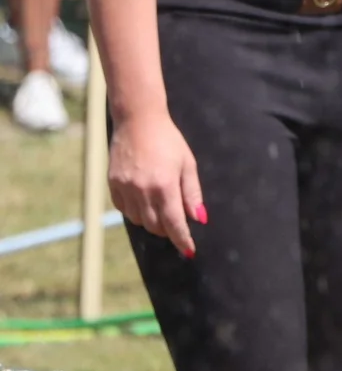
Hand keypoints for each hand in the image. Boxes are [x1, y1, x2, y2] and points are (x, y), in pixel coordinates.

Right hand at [108, 111, 204, 256]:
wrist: (138, 120)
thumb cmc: (168, 140)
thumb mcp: (188, 164)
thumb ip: (192, 193)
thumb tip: (198, 219)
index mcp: (165, 185)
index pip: (174, 223)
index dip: (182, 239)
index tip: (189, 250)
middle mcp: (142, 189)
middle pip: (155, 226)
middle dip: (168, 230)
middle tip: (177, 224)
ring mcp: (125, 187)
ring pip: (139, 221)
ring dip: (152, 222)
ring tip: (161, 209)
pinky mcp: (112, 183)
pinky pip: (124, 210)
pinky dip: (136, 212)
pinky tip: (144, 201)